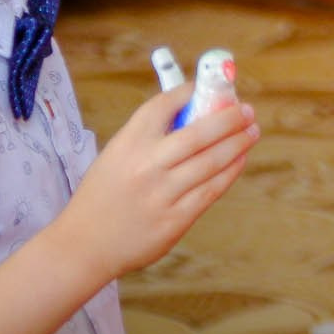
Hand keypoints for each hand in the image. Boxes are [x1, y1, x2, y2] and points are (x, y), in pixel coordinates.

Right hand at [51, 86, 257, 281]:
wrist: (82, 247)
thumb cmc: (103, 196)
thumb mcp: (115, 156)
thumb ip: (150, 137)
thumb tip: (197, 113)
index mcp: (127, 144)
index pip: (163, 106)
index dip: (190, 92)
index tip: (210, 86)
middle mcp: (146, 167)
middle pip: (199, 133)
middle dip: (229, 117)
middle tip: (247, 110)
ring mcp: (162, 195)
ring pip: (212, 162)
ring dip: (238, 143)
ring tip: (252, 131)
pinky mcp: (174, 221)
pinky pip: (211, 190)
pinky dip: (230, 171)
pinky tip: (240, 160)